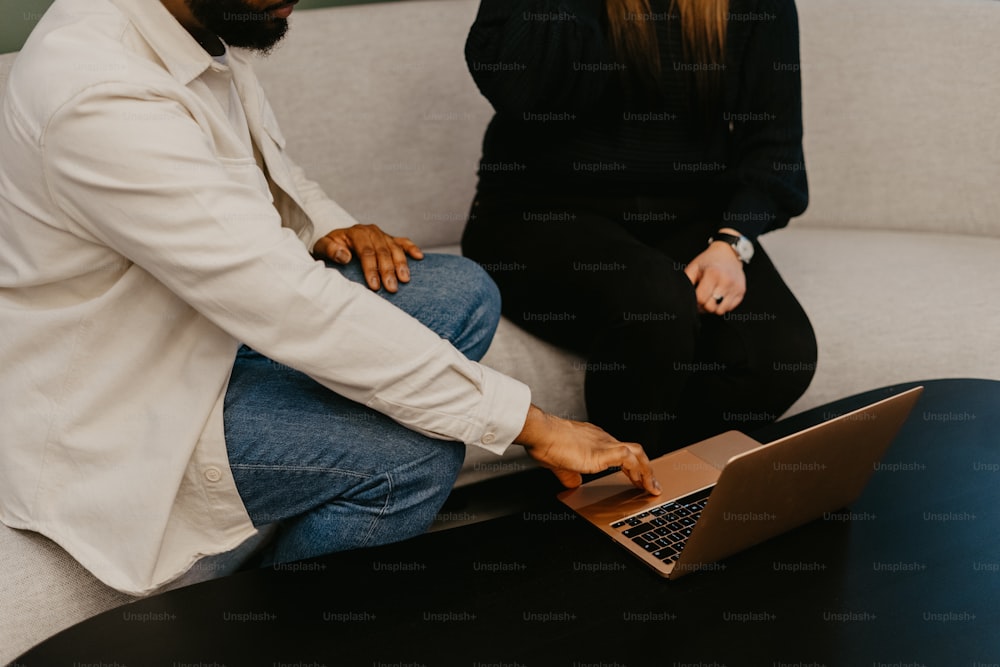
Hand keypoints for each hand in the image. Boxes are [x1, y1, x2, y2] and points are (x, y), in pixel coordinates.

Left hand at [313, 224, 422, 292]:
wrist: (335, 241)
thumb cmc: (330, 247)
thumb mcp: (322, 246)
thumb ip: (330, 249)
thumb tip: (345, 256)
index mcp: (356, 233)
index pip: (366, 252)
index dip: (371, 269)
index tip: (374, 286)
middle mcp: (371, 231)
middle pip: (383, 252)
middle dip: (388, 271)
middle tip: (392, 288)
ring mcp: (382, 235)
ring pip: (395, 249)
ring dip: (401, 264)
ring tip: (405, 280)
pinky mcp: (389, 239)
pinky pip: (403, 242)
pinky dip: (412, 248)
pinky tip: (420, 257)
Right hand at [515, 405, 660, 494]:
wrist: (542, 433)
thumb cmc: (546, 442)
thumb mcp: (561, 464)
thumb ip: (570, 475)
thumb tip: (574, 484)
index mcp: (594, 441)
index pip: (620, 451)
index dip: (631, 466)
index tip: (636, 478)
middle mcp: (603, 439)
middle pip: (634, 451)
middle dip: (645, 469)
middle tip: (650, 485)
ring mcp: (605, 444)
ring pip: (637, 454)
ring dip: (646, 472)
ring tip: (651, 488)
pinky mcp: (604, 451)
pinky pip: (630, 460)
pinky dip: (639, 472)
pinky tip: (641, 484)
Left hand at [683, 232, 745, 314]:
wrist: (728, 253)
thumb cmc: (708, 261)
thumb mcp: (694, 267)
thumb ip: (687, 281)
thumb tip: (682, 297)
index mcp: (713, 274)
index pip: (701, 299)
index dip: (695, 301)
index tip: (694, 296)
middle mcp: (726, 281)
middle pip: (710, 307)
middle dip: (703, 306)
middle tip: (701, 298)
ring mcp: (736, 287)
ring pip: (720, 311)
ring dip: (713, 307)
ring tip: (710, 298)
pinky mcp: (742, 291)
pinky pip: (730, 308)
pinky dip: (723, 306)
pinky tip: (719, 296)